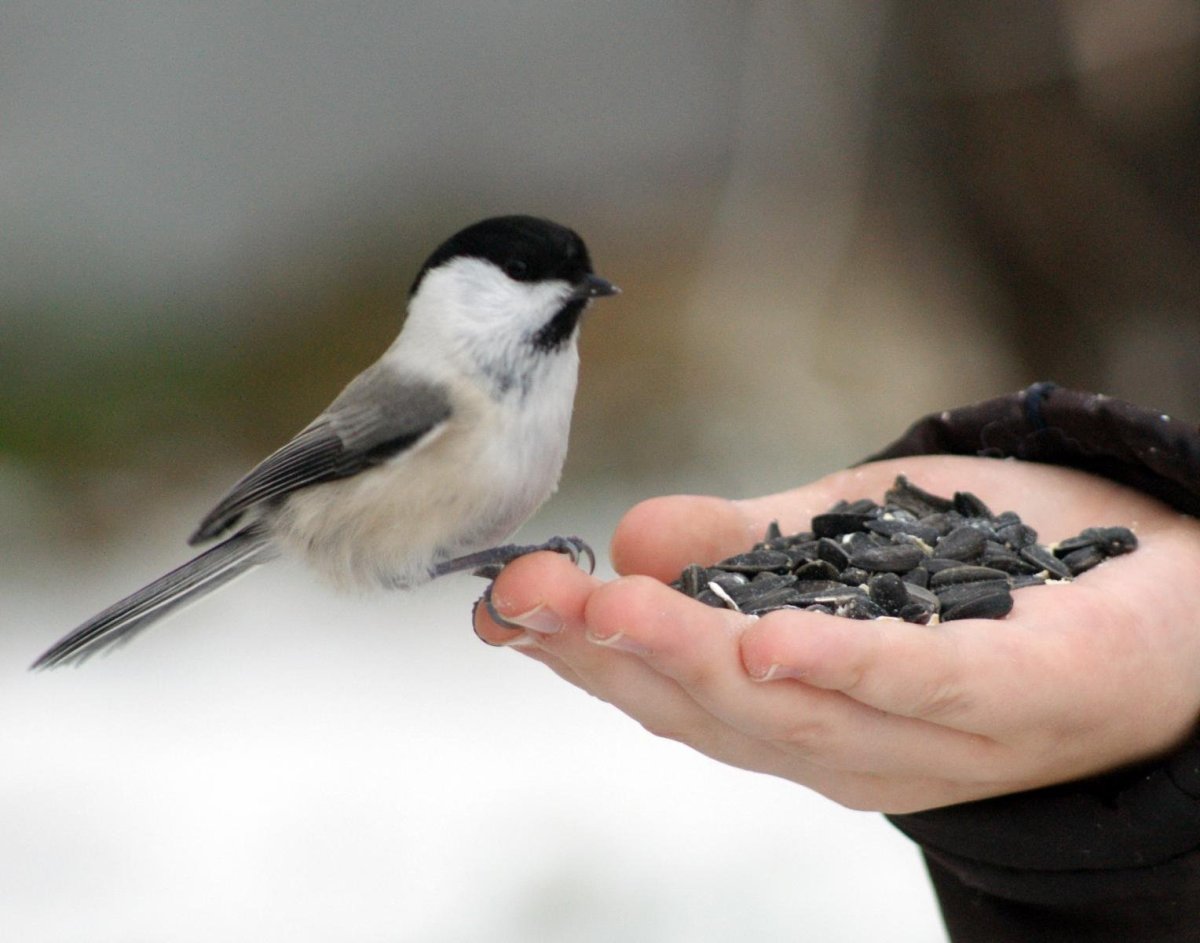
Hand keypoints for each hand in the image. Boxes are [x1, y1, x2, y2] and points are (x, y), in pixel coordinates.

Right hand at [474, 455, 1199, 812]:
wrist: (1163, 592)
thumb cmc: (993, 571)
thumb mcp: (842, 542)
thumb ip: (739, 546)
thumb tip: (630, 534)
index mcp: (796, 706)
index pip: (668, 691)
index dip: (578, 653)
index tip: (502, 607)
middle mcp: (846, 742)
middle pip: (709, 710)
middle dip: (608, 652)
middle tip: (527, 597)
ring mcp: (926, 736)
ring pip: (786, 710)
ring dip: (686, 658)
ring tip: (604, 606)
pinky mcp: (1007, 696)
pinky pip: (908, 687)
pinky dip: (832, 666)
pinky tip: (760, 638)